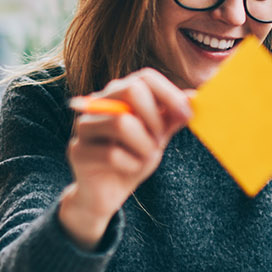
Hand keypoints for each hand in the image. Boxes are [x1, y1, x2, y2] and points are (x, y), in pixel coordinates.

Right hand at [59, 69, 191, 249]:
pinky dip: (130, 165)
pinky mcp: (78, 151)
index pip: (145, 77)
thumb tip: (193, 95)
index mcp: (119, 94)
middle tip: (159, 140)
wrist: (106, 194)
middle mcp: (98, 103)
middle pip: (131, 90)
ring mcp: (84, 126)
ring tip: (144, 157)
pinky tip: (129, 169)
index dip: (170, 93)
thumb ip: (171, 118)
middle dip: (154, 118)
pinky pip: (112, 154)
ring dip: (144, 146)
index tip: (187, 114)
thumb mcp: (157, 138)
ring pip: (122, 123)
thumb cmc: (131, 160)